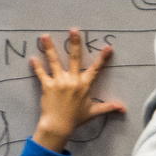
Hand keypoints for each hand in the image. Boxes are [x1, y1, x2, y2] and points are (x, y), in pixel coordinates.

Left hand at [30, 30, 123, 151]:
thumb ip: (108, 107)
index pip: (96, 69)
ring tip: (44, 36)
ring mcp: (59, 82)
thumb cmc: (76, 119)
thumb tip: (123, 108)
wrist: (58, 126)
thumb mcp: (93, 112)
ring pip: (54, 61)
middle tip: (73, 30)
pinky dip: (36, 66)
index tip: (108, 47)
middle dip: (74, 43)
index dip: (102, 58)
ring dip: (50, 48)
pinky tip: (32, 58)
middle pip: (74, 58)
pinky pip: (41, 73)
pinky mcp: (47, 86)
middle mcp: (72, 80)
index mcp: (84, 84)